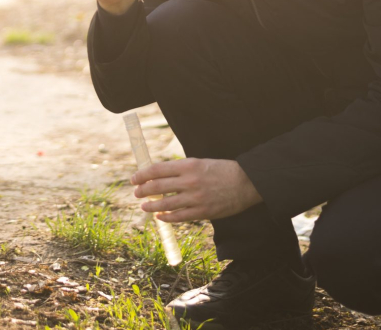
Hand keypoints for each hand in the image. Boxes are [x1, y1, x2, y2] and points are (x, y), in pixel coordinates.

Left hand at [132, 158, 261, 222]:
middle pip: (157, 187)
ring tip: (144, 206)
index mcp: (188, 165)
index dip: (142, 175)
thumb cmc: (221, 170)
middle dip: (143, 191)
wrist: (246, 182)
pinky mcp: (203, 212)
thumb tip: (158, 175)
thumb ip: (180, 169)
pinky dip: (166, 217)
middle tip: (136, 193)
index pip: (157, 170)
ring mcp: (196, 198)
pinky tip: (160, 217)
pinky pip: (179, 217)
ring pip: (166, 204)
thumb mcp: (199, 162)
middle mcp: (189, 181)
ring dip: (151, 206)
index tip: (134, 179)